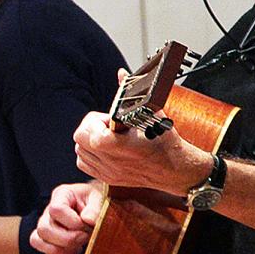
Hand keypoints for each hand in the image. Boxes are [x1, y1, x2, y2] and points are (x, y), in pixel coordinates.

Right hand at [30, 182, 104, 253]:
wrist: (95, 207)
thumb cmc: (95, 201)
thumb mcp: (99, 198)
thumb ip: (95, 207)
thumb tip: (88, 220)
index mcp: (62, 195)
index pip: (56, 210)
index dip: (72, 222)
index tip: (86, 224)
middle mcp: (49, 210)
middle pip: (44, 229)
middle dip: (67, 238)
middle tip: (84, 236)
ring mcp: (46, 225)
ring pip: (40, 242)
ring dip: (62, 248)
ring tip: (79, 244)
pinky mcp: (48, 240)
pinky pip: (47, 252)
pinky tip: (75, 249)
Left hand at [72, 70, 209, 194]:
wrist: (175, 168)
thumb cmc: (165, 142)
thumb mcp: (151, 113)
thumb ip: (130, 93)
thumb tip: (121, 75)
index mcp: (117, 145)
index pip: (87, 129)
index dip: (98, 120)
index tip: (111, 118)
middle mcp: (110, 161)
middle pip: (79, 138)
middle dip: (91, 127)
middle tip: (109, 125)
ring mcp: (107, 172)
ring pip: (79, 151)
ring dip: (89, 140)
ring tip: (109, 136)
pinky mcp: (108, 178)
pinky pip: (84, 164)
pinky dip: (89, 154)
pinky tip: (105, 148)